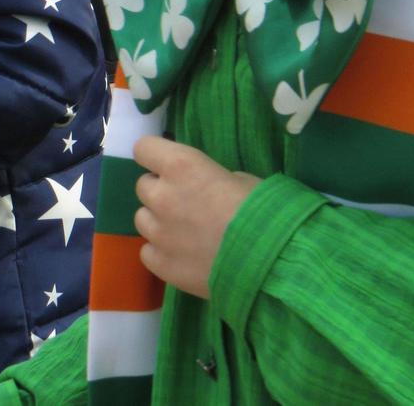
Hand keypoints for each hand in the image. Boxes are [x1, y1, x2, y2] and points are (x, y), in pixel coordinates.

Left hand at [133, 136, 260, 299]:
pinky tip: (183, 256)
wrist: (270, 263)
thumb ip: (210, 178)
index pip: (144, 148)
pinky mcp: (160, 264)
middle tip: (186, 203)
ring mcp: (158, 233)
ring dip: (159, 221)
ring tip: (185, 233)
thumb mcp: (240, 179)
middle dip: (161, 190)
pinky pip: (148, 251)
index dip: (155, 155)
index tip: (167, 165)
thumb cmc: (263, 212)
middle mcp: (162, 196)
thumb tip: (204, 187)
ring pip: (142, 219)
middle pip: (143, 186)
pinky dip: (161, 251)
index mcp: (181, 166)